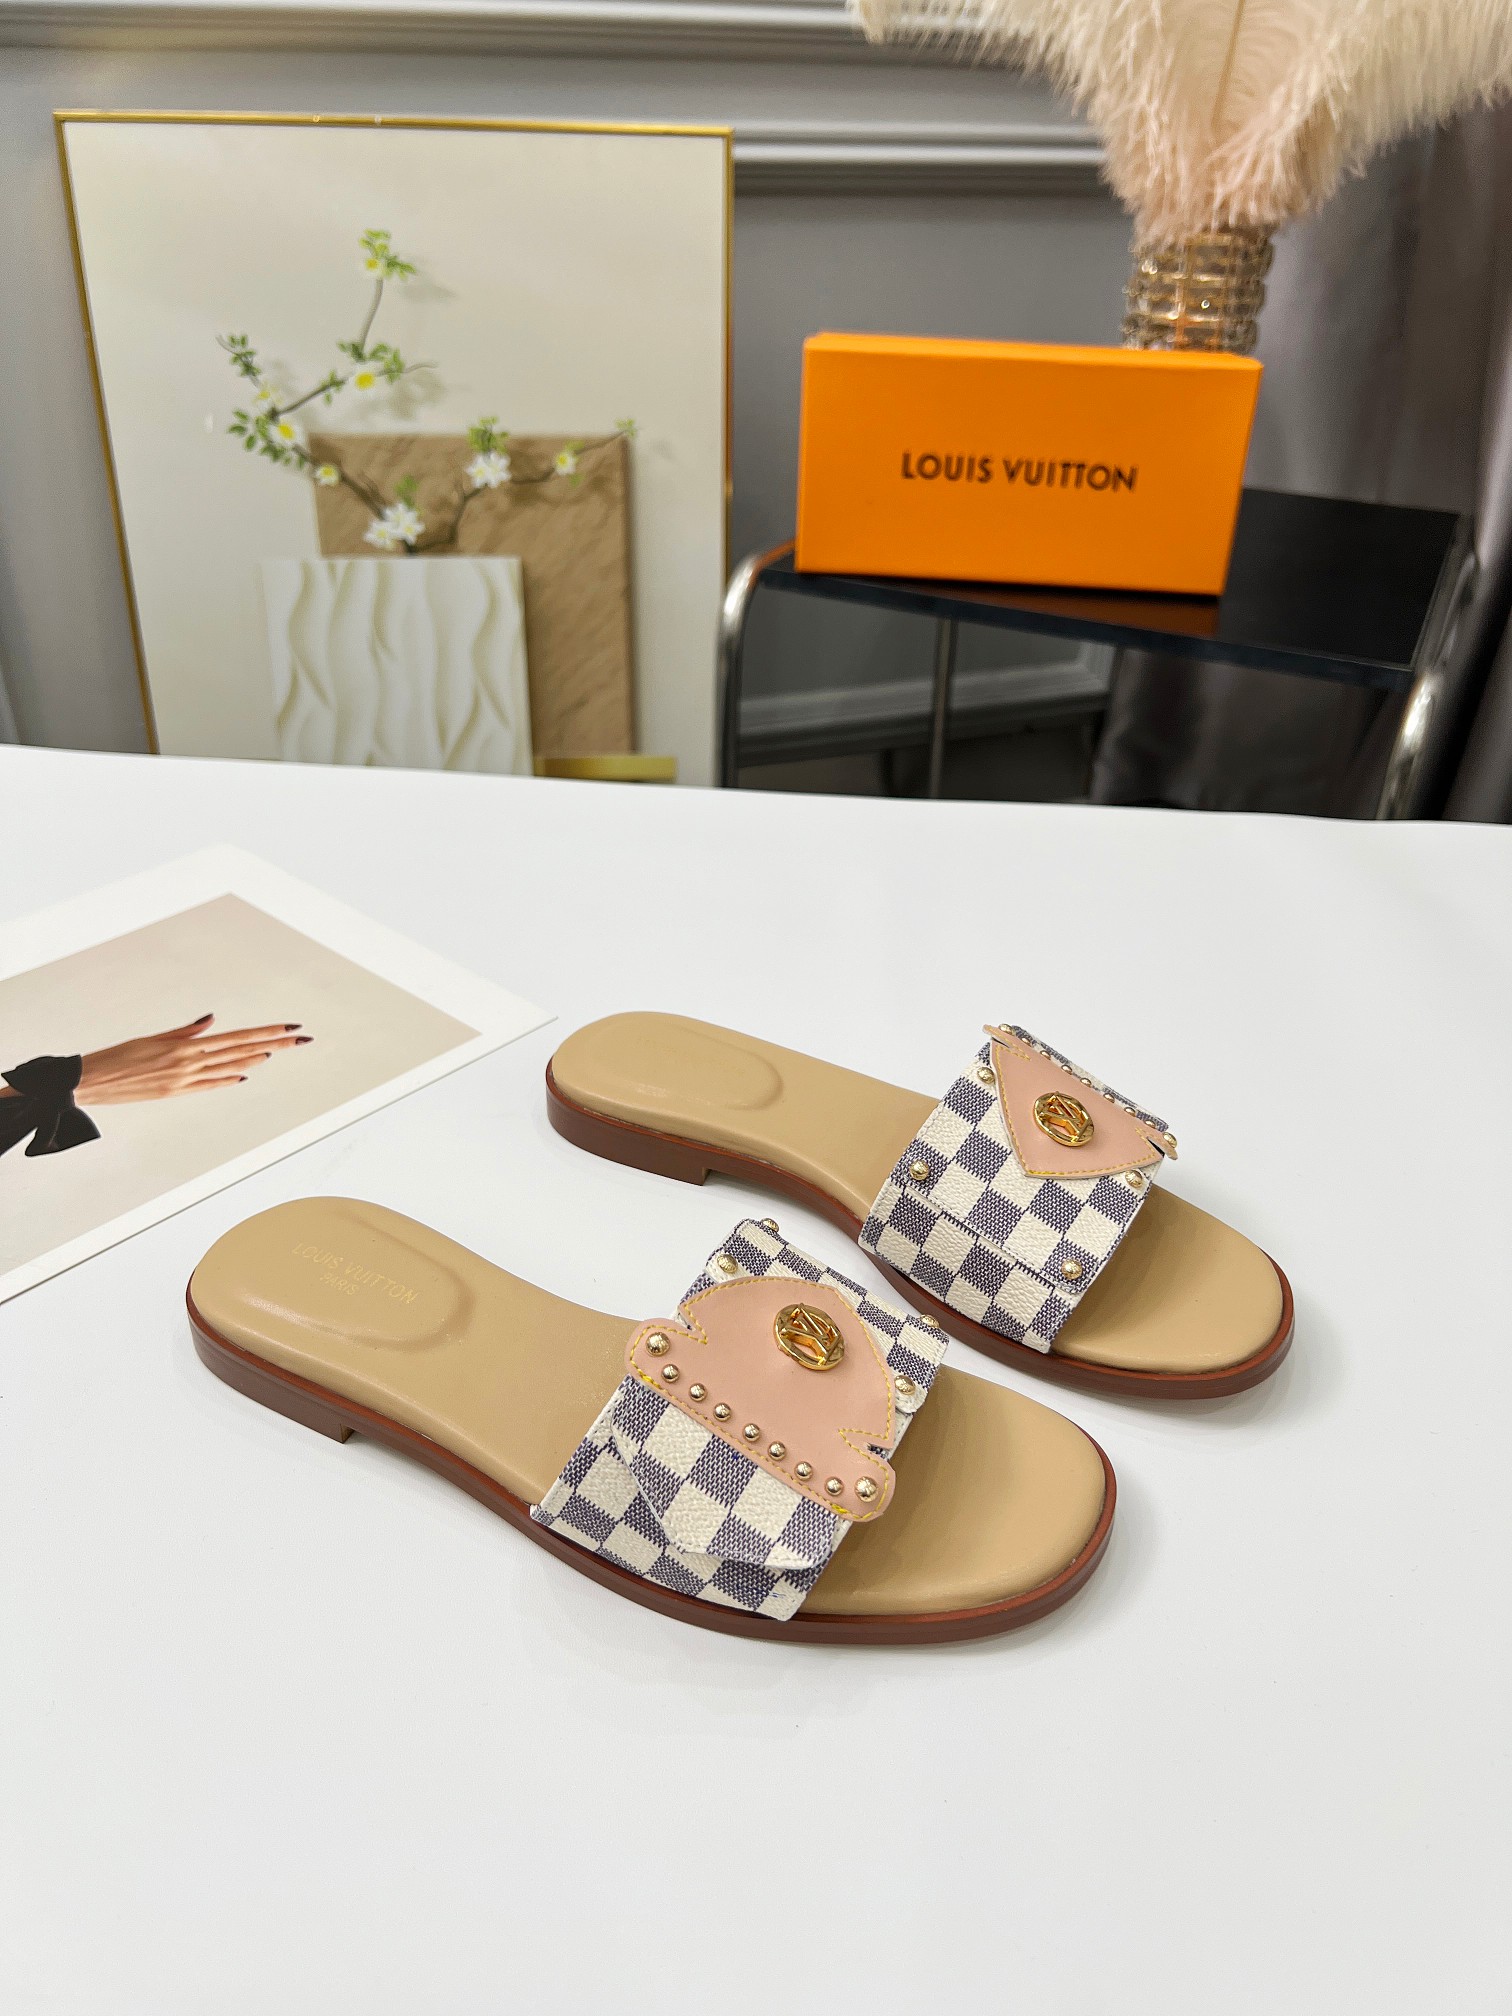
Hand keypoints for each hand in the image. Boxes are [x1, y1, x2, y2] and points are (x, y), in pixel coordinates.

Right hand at [75, 1013, 311, 1105]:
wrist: (91, 1082)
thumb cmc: (118, 1056)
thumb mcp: (152, 1038)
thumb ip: (186, 1032)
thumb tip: (211, 1021)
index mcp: (185, 1046)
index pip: (237, 1037)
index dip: (266, 1032)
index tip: (289, 1027)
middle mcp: (190, 1063)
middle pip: (243, 1051)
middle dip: (276, 1044)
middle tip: (302, 1038)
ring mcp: (185, 1081)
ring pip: (231, 1069)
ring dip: (257, 1060)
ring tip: (280, 1050)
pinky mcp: (177, 1094)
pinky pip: (210, 1086)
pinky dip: (229, 1080)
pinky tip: (246, 1075)